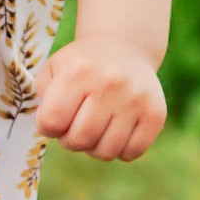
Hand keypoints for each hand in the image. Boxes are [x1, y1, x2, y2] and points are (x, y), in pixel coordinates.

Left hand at [37, 33, 166, 162]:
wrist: (125, 46)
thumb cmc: (82, 65)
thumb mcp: (55, 68)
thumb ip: (43, 96)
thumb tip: (51, 125)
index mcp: (78, 72)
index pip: (52, 122)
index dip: (48, 127)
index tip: (55, 118)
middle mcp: (109, 84)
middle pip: (79, 140)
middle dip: (71, 140)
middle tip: (76, 126)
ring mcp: (135, 99)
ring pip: (106, 152)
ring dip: (95, 147)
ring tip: (96, 129)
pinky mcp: (156, 113)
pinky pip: (132, 152)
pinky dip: (120, 150)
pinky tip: (117, 131)